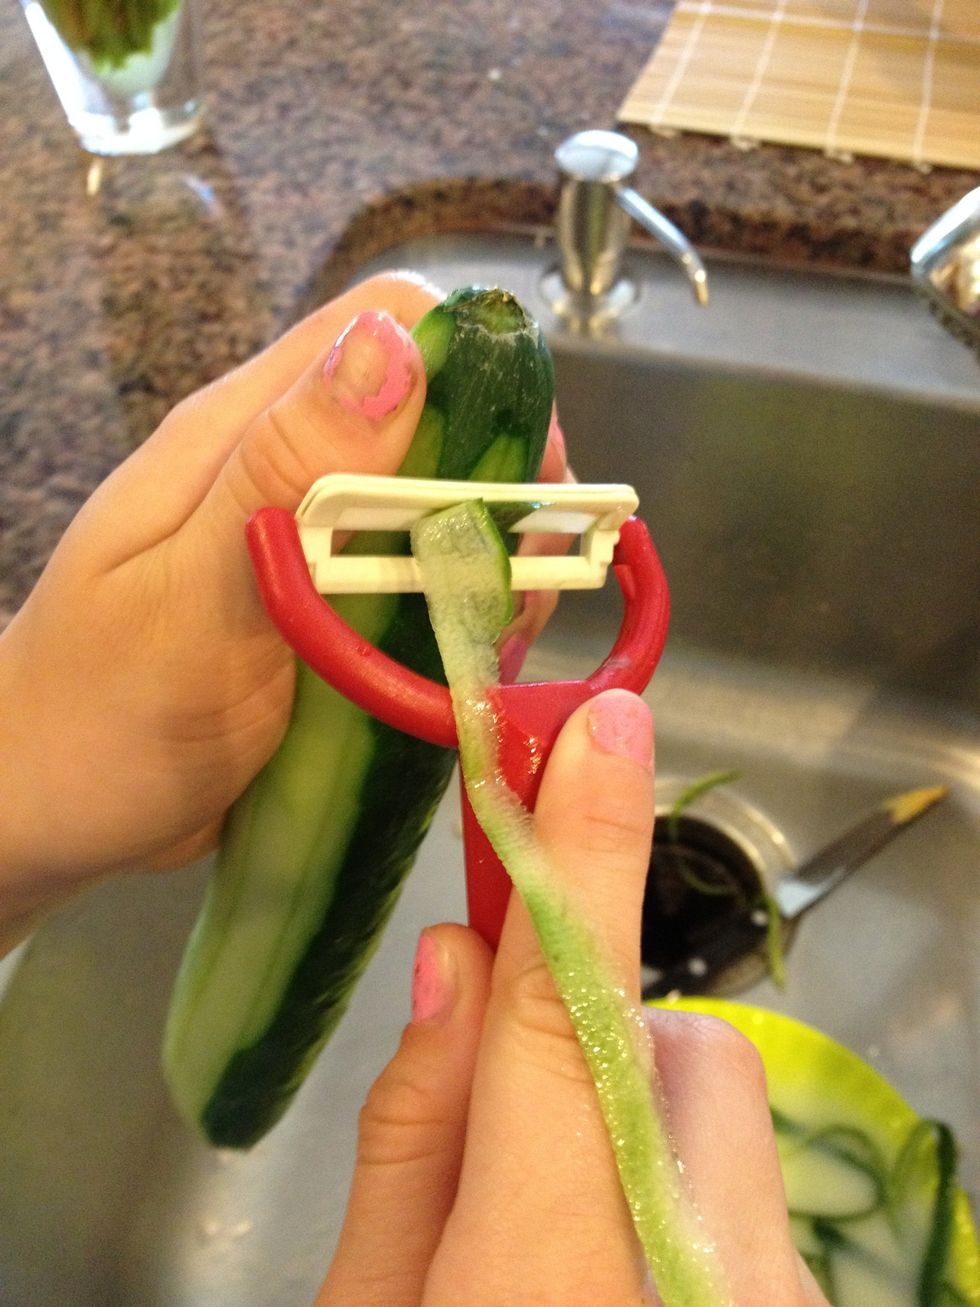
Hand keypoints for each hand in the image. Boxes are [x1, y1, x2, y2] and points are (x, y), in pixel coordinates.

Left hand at [0, 271, 566, 944]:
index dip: (477, 373)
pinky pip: (422, 579)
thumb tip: (393, 345)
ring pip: (443, 504)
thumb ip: (282, 473)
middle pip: (436, 416)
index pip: (386, 326)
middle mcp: (285, 466)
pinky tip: (463, 665)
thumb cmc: (101, 716)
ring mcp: (310, 538)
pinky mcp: (329, 604)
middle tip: (515, 582)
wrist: (53, 809)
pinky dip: (461, 612)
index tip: (524, 474)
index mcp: (241, 433)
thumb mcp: (192, 598)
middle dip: (501, 485)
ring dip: (490, 560)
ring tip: (492, 637)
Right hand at [318, 689, 829, 1305]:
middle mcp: (705, 1274)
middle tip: (503, 1106)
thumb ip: (408, 1138)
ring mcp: (772, 1293)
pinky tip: (611, 1255)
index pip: (569, 1010)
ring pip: (716, 1100)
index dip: (585, 854)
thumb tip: (455, 959)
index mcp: (553, 1275)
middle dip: (590, 1022)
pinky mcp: (795, 1300)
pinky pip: (744, 1173)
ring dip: (630, 1099)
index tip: (604, 727)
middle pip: (678, 1042)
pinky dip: (669, 1165)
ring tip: (550, 1216)